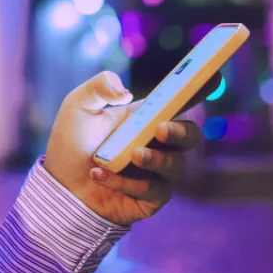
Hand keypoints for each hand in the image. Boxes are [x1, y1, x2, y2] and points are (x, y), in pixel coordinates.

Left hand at [42, 70, 217, 224]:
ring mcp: (156, 172)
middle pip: (189, 136)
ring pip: (175, 166)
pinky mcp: (150, 198)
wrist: (60, 185)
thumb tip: (124, 91)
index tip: (213, 74)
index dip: (198, 88)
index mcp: (145, 118)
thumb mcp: (77, 106)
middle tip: (160, 129)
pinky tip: (100, 175)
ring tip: (130, 155)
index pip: (178, 101)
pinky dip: (126, 182)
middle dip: (180, 131)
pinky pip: (153, 191)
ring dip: (153, 159)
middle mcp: (157, 144)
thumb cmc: (72, 144)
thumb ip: (98, 88)